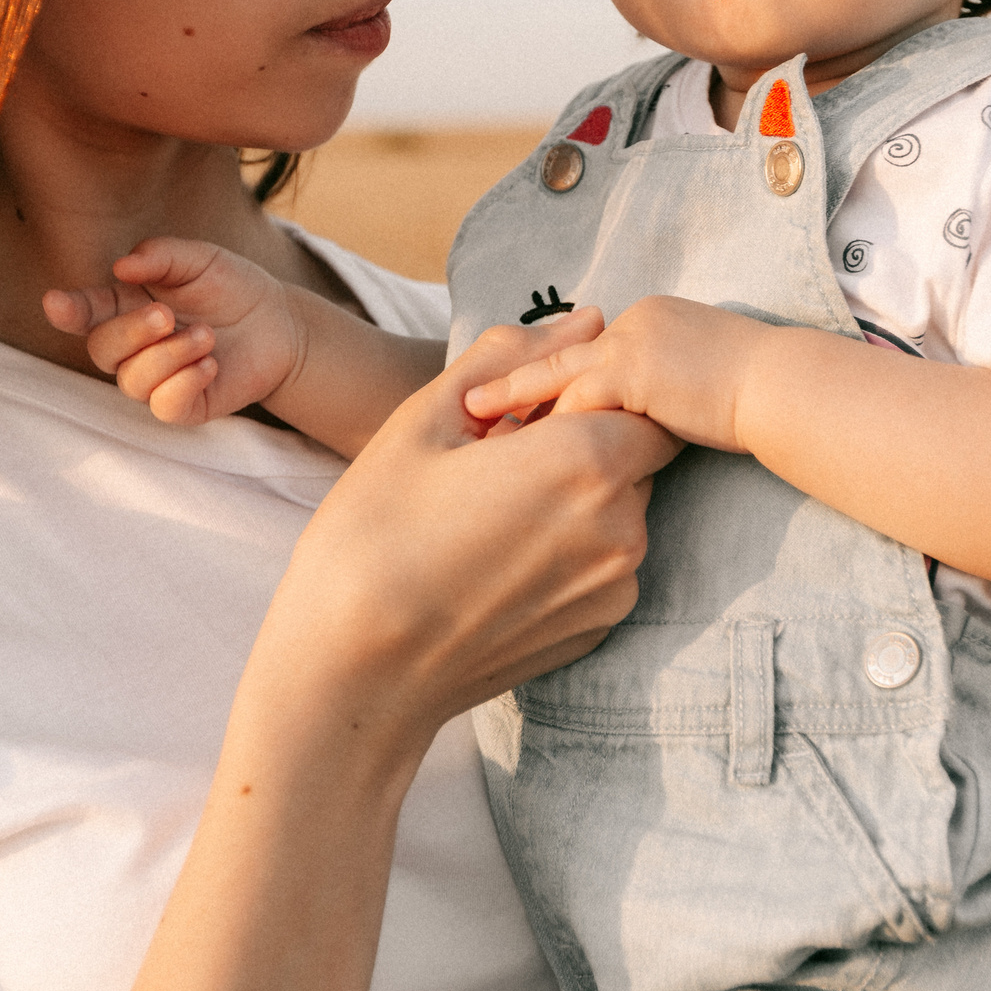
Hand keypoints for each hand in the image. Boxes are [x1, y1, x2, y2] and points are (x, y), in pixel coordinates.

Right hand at [42, 237, 298, 425]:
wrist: (280, 324)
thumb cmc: (231, 288)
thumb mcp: (200, 259)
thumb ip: (161, 256)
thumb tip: (121, 266)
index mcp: (126, 306)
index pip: (86, 313)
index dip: (67, 310)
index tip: (55, 302)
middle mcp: (134, 346)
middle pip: (101, 350)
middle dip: (130, 332)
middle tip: (168, 315)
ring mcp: (156, 379)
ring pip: (132, 381)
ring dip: (168, 356)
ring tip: (208, 336)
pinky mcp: (184, 405)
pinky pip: (163, 407)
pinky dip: (184, 383)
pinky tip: (210, 364)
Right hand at [247, 315, 683, 731]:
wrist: (353, 671)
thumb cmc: (374, 536)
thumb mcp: (426, 422)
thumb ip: (514, 359)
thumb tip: (583, 319)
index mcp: (585, 460)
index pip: (638, 399)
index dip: (588, 391)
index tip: (525, 408)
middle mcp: (621, 526)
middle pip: (636, 454)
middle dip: (583, 443)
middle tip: (499, 457)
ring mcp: (614, 587)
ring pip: (620, 510)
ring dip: (575, 497)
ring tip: (488, 511)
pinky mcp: (597, 630)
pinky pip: (603, 565)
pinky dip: (567, 549)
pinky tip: (495, 558)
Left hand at [461, 296, 770, 453]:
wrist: (786, 389)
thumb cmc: (756, 401)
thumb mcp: (698, 389)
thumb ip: (659, 400)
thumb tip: (635, 433)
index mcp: (647, 324)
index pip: (582, 353)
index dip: (540, 381)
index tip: (502, 406)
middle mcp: (632, 322)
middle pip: (557, 355)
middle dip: (510, 384)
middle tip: (466, 409)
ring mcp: (630, 341)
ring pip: (555, 375)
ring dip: (512, 403)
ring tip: (469, 425)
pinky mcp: (631, 368)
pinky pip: (573, 398)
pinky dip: (540, 421)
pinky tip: (508, 445)